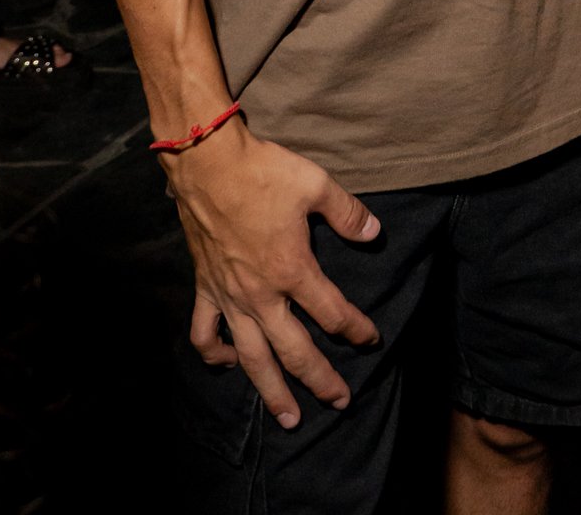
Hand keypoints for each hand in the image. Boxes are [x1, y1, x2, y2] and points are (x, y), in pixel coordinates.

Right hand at [168, 123, 381, 427]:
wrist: (207, 163)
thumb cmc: (263, 172)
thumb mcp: (316, 184)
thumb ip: (348, 213)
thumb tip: (374, 232)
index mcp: (292, 270)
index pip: (332, 312)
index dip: (356, 328)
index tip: (372, 338)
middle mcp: (261, 294)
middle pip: (295, 351)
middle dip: (320, 380)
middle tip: (340, 402)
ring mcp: (230, 296)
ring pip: (252, 358)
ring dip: (271, 391)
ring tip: (287, 418)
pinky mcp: (206, 288)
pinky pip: (205, 333)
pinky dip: (215, 354)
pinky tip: (228, 363)